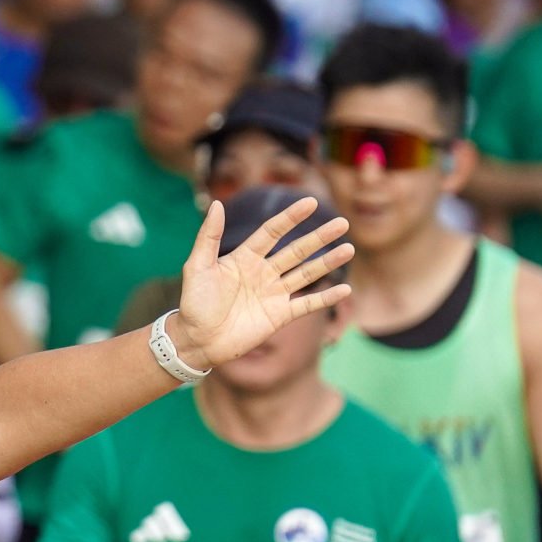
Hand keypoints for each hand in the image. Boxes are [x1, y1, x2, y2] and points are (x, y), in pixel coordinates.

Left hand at [160, 191, 353, 373]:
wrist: (196, 340)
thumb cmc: (193, 302)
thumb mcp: (198, 266)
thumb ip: (208, 236)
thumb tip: (217, 204)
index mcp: (245, 257)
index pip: (273, 232)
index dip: (291, 217)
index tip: (310, 202)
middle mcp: (263, 273)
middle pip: (297, 250)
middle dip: (319, 237)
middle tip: (342, 223)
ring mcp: (273, 294)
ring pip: (306, 274)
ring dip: (327, 262)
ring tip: (348, 248)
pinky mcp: (279, 316)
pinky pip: (307, 304)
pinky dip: (326, 298)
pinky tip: (345, 289)